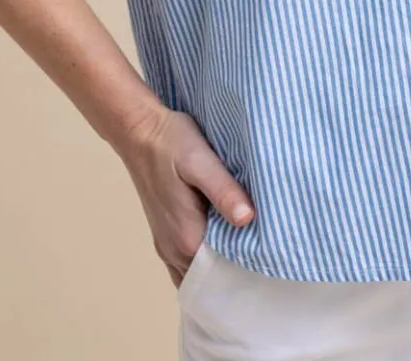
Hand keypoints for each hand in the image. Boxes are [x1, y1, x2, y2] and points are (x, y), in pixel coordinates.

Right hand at [114, 104, 255, 288]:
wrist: (139, 130)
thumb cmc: (171, 142)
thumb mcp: (200, 160)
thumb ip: (223, 191)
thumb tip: (247, 219)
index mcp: (186, 238)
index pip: (222, 275)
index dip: (247, 271)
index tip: (272, 260)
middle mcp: (174, 250)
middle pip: (211, 279)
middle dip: (236, 273)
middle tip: (268, 257)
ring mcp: (167, 244)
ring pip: (198, 273)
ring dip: (220, 267)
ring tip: (250, 251)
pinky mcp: (165, 234)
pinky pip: (188, 262)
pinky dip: (206, 261)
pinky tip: (225, 241)